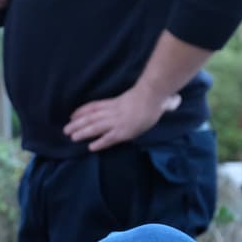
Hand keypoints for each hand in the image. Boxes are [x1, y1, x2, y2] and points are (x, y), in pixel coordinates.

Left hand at [64, 86, 180, 150]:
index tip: (73, 114)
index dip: (83, 111)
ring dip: (82, 132)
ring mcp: (117, 122)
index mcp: (118, 102)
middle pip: (91, 118)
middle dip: (78, 124)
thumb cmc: (156, 94)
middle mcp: (114, 112)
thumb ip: (164, 100)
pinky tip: (90, 147)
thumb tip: (176, 101)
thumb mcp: (154, 96)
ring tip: (71, 137)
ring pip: (95, 127)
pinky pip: (108, 138)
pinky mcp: (123, 131)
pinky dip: (99, 143)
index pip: (95, 106)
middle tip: (66, 130)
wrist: (152, 96)